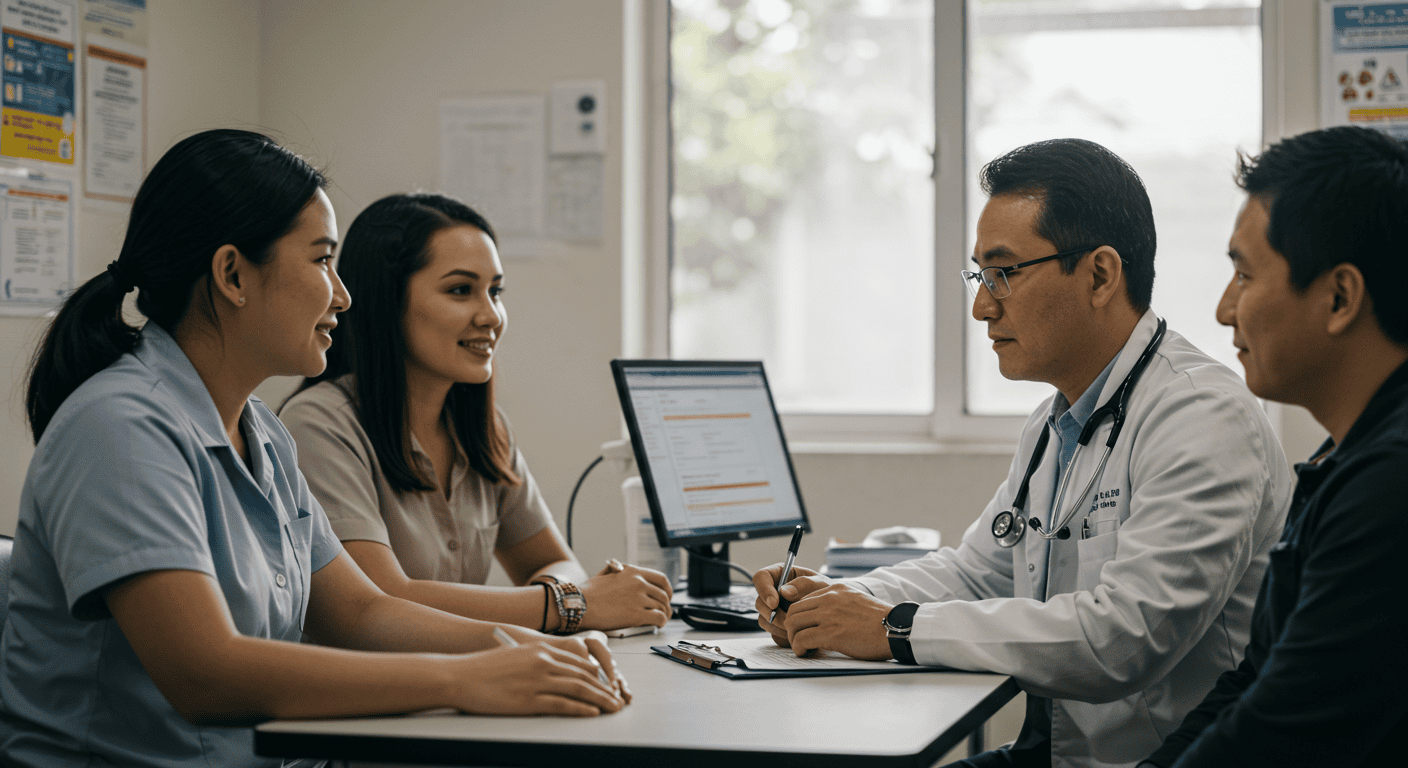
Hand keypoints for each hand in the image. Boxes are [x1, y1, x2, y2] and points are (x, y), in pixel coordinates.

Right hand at [451, 634, 625, 715]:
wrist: (460, 675)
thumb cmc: (485, 667)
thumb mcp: (517, 655)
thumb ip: (539, 660)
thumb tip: (559, 672)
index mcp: (541, 648)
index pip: (579, 660)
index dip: (598, 673)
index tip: (608, 683)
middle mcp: (543, 661)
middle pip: (584, 674)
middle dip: (605, 687)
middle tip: (617, 697)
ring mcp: (537, 680)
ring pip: (579, 689)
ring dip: (600, 699)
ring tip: (612, 707)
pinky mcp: (529, 699)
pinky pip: (562, 704)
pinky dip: (581, 709)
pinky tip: (592, 712)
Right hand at [578, 562, 671, 630]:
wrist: (578, 605)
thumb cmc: (587, 593)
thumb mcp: (604, 574)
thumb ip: (616, 570)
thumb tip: (619, 567)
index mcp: (633, 572)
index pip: (661, 579)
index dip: (668, 589)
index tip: (667, 596)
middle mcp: (639, 583)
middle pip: (664, 595)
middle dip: (666, 605)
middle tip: (665, 611)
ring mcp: (638, 599)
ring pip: (662, 607)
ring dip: (664, 615)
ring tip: (661, 620)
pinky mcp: (636, 615)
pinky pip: (658, 618)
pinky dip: (661, 623)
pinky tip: (657, 625)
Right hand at [752, 564, 828, 645]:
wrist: (834, 612)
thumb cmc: (827, 593)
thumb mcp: (820, 584)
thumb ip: (804, 584)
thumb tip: (784, 591)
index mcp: (780, 575)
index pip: (761, 578)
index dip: (764, 590)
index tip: (774, 602)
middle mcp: (773, 592)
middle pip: (760, 603)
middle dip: (772, 613)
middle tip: (788, 619)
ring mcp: (773, 610)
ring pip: (764, 620)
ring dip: (779, 626)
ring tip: (798, 625)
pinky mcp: (777, 626)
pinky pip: (773, 633)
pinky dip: (784, 635)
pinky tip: (799, 633)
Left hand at [785, 584, 893, 659]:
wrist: (895, 629)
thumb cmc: (880, 621)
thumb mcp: (856, 600)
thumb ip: (839, 603)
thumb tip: (824, 618)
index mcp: (835, 589)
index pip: (803, 599)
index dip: (798, 616)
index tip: (801, 627)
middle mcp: (829, 599)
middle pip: (793, 610)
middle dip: (791, 627)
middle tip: (797, 639)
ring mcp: (829, 615)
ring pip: (793, 623)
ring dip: (793, 638)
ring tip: (801, 647)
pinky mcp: (830, 633)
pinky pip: (802, 639)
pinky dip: (799, 648)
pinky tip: (805, 652)